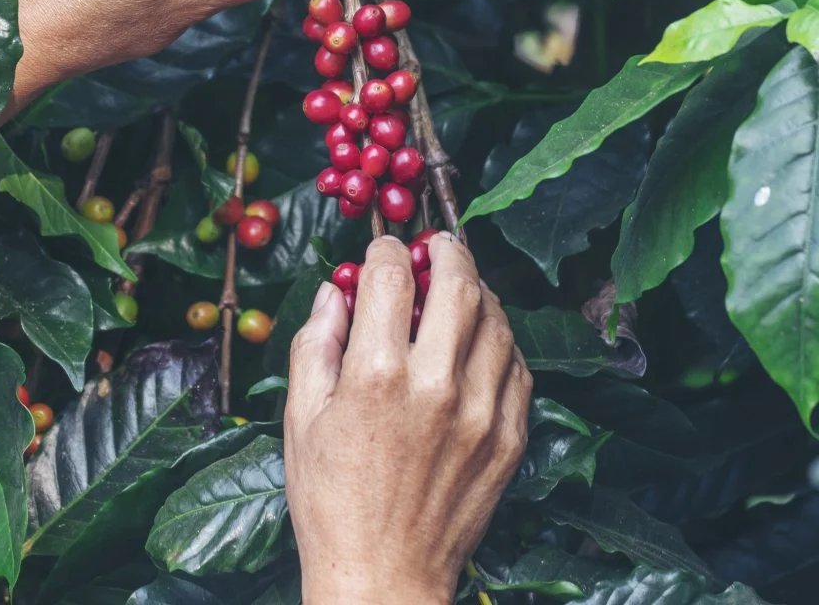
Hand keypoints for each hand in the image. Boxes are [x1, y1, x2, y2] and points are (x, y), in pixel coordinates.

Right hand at [285, 233, 531, 604]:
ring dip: (479, 292)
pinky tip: (482, 341)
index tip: (382, 249)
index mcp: (376, 375)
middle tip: (436, 246)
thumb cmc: (331, 500)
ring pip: (497, 320)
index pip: (390, 275)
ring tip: (462, 288)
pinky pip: (518, 367)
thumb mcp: (300, 418)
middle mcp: (436, 385)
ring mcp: (481, 412)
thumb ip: (315, 343)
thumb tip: (332, 292)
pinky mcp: (509, 438)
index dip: (385, 249)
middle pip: (458, 284)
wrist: (383, 575)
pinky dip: (502, 341)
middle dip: (446, 251)